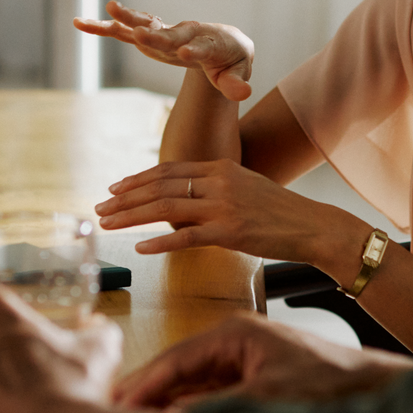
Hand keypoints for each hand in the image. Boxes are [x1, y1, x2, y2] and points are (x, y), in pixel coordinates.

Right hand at [74, 1, 254, 100]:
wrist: (224, 42)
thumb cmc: (230, 60)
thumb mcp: (236, 73)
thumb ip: (236, 84)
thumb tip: (244, 93)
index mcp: (207, 45)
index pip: (200, 48)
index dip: (192, 50)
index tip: (184, 54)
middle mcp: (184, 34)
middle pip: (169, 34)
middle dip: (155, 35)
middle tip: (141, 33)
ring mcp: (165, 33)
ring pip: (143, 25)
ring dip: (127, 18)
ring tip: (108, 11)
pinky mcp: (150, 35)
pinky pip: (125, 30)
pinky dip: (105, 27)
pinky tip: (81, 23)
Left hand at [96, 159, 368, 268]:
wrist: (313, 225)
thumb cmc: (279, 212)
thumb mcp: (245, 187)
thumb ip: (213, 189)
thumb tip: (182, 201)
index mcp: (220, 167)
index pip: (168, 169)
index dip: (137, 179)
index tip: (115, 189)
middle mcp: (218, 181)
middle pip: (160, 186)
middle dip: (125, 198)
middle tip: (99, 208)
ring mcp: (223, 206)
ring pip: (166, 207)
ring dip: (131, 216)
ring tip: (108, 224)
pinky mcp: (230, 232)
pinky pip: (187, 236)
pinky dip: (160, 240)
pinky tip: (140, 245)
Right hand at [114, 313, 412, 409]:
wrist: (370, 387)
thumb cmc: (328, 382)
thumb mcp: (268, 397)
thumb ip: (217, 409)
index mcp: (235, 333)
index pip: (178, 358)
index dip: (146, 382)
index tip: (119, 400)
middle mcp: (236, 342)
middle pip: (181, 368)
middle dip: (149, 390)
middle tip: (113, 410)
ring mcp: (244, 360)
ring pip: (194, 383)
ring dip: (167, 402)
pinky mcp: (254, 378)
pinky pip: (212, 393)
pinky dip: (190, 408)